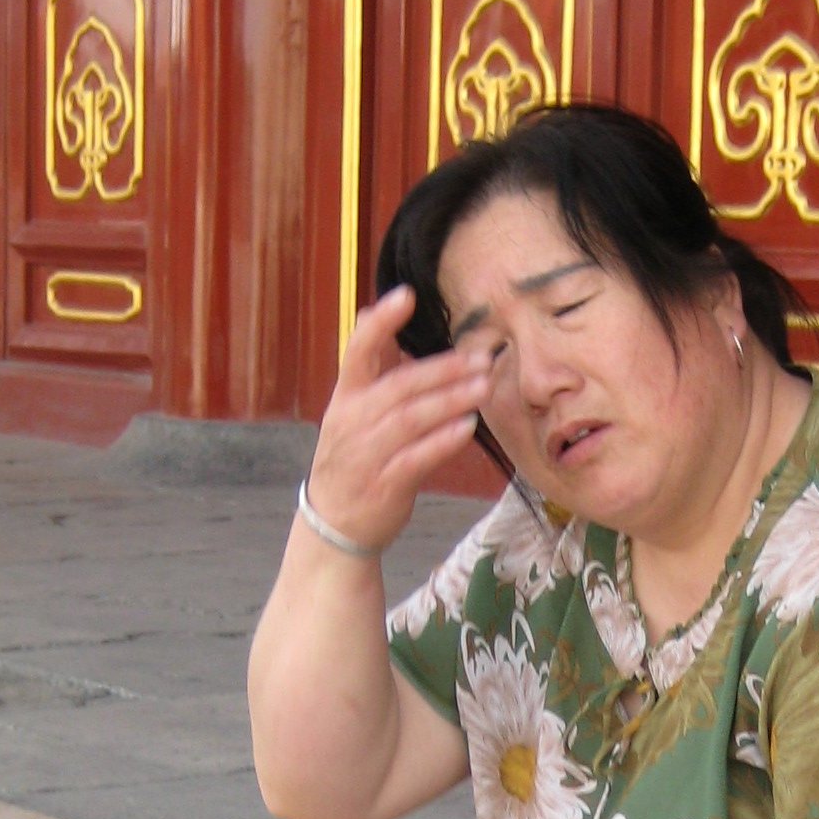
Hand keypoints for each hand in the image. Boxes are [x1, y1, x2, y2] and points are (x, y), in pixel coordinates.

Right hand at [302, 287, 492, 555]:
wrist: (334, 523)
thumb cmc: (353, 460)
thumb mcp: (352, 412)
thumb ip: (372, 371)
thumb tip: (378, 320)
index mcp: (346, 398)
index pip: (358, 351)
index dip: (380, 322)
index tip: (406, 295)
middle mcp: (353, 421)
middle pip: (400, 386)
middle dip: (443, 369)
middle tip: (482, 356)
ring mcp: (367, 454)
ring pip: (412, 419)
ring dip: (451, 399)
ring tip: (484, 385)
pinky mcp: (385, 485)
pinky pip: (417, 458)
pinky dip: (443, 441)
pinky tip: (467, 427)